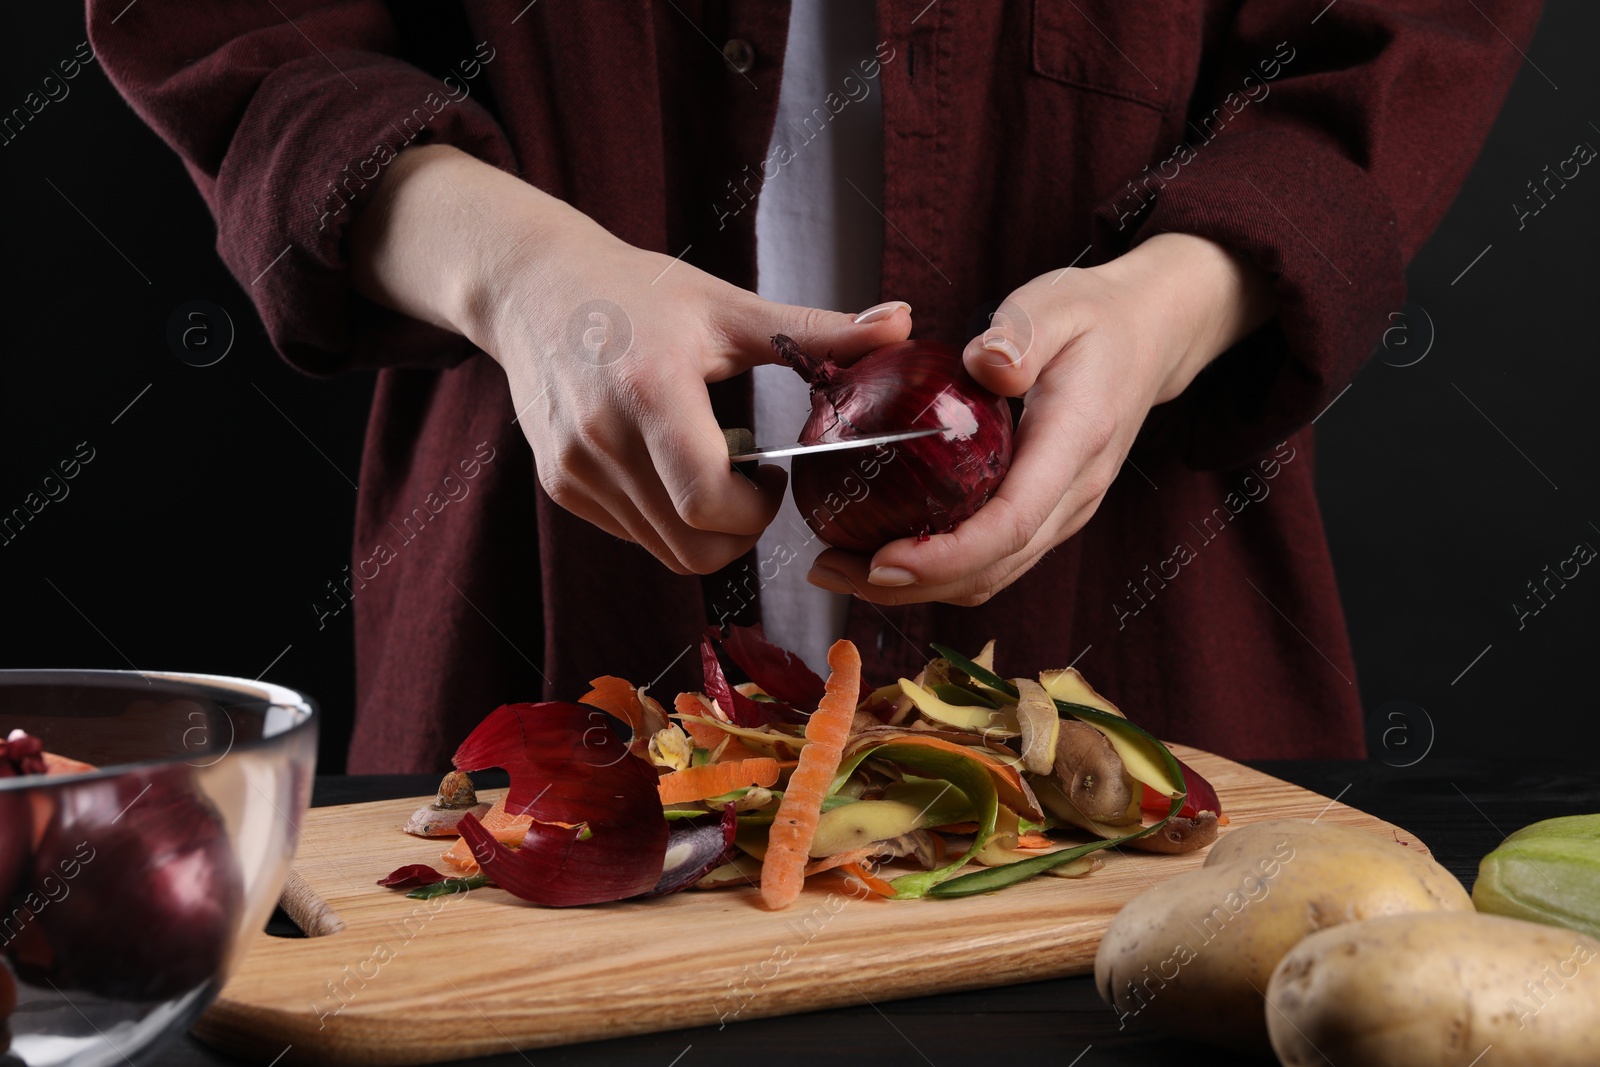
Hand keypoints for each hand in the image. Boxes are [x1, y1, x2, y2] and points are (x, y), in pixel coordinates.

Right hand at [350, 145, 913, 574]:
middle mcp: (602, 438)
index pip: (710, 503)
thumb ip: (817, 330)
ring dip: (702, 527)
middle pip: (691, 545)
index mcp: (651, 389)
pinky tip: (669, 462)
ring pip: (661, 549)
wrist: (533, 287)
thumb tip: (904, 324)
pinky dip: (664, 517)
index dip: (758, 512)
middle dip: (740, 532)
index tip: (775, 478)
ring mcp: (574, 467)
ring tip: (710, 462)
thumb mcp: (729, 306)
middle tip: (756, 488)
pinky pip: (631, 533)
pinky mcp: (559, 484)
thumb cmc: (637, 291)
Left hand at [806, 232, 1275, 604]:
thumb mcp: (1055, 305)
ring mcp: (1063, 513)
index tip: (881, 561)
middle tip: (830, 570)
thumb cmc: (1093, 317)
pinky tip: (881, 553)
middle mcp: (1073, 495)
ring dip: (915, 588)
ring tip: (840, 569)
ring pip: (990, 576)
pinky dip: (936, 570)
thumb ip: (1020, 335)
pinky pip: (992, 561)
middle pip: (991, 568)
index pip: (1010, 524)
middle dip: (909, 585)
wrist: (1148, 337)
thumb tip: (985, 366)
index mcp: (1073, 444)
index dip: (945, 556)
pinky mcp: (1047, 516)